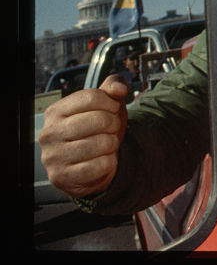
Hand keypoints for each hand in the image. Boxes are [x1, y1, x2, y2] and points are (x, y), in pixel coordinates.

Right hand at [38, 74, 128, 198]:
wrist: (89, 168)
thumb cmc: (96, 132)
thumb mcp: (106, 106)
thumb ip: (113, 88)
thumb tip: (118, 88)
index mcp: (56, 112)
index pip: (92, 97)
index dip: (111, 103)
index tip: (112, 109)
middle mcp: (50, 133)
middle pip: (100, 120)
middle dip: (114, 124)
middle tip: (110, 130)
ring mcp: (53, 156)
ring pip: (102, 143)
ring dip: (112, 144)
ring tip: (105, 145)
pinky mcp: (62, 177)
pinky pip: (100, 165)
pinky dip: (109, 162)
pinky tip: (102, 161)